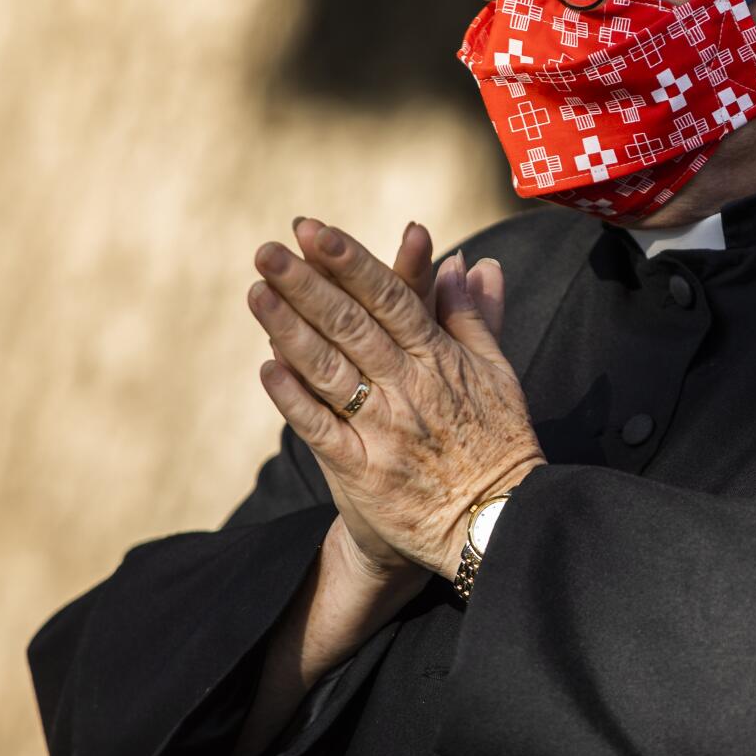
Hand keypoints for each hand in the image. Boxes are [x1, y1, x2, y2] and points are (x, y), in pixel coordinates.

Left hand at [248, 220, 542, 577]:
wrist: (496, 523)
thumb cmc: (498, 442)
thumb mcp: (497, 372)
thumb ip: (474, 316)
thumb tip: (468, 263)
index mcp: (439, 358)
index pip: (390, 298)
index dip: (352, 262)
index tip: (316, 231)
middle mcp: (409, 387)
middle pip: (351, 325)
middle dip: (307, 284)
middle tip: (267, 250)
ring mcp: (385, 430)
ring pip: (330, 370)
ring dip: (290, 330)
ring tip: (257, 293)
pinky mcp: (365, 473)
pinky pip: (323, 430)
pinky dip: (294, 399)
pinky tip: (267, 368)